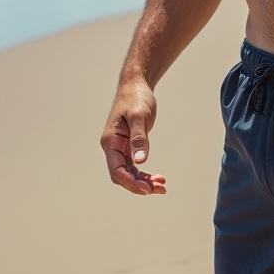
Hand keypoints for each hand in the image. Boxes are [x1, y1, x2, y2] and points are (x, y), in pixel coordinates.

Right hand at [100, 79, 166, 195]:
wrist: (136, 84)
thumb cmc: (135, 97)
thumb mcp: (139, 116)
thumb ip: (139, 138)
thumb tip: (140, 162)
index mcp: (110, 141)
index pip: (116, 170)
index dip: (130, 182)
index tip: (147, 189)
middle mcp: (113, 147)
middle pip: (122, 175)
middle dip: (139, 185)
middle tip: (159, 188)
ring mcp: (120, 148)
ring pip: (129, 173)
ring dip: (144, 181)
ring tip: (162, 186)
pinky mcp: (129, 146)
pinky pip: (135, 166)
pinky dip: (145, 174)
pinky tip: (158, 178)